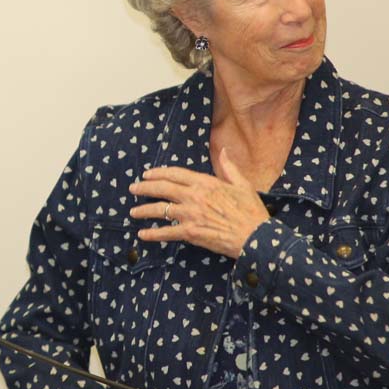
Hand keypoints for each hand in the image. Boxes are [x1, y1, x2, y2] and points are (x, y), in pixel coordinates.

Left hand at [128, 148, 269, 257]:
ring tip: (133, 212)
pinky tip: (142, 235)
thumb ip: (229, 167)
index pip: (175, 174)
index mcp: (206, 182)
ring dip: (144, 210)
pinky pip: (166, 232)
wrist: (256, 237)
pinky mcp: (191, 233)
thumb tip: (223, 151)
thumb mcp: (243, 184)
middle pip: (162, 188)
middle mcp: (195, 196)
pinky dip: (152, 234)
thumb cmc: (251, 211)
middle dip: (144, 188)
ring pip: (160, 209)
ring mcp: (191, 214)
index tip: (147, 174)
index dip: (158, 173)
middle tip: (133, 189)